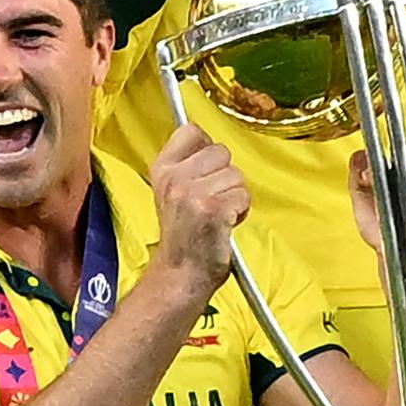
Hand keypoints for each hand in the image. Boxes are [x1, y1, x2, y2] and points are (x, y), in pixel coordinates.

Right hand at [149, 124, 250, 298]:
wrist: (181, 274)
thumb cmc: (184, 235)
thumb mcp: (171, 192)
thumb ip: (187, 164)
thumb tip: (209, 140)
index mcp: (162, 169)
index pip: (192, 131)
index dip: (206, 148)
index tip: (204, 171)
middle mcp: (174, 178)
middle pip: (221, 151)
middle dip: (224, 175)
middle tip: (210, 200)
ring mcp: (192, 193)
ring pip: (236, 175)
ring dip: (234, 196)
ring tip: (217, 214)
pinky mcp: (213, 209)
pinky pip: (243, 196)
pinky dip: (240, 211)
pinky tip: (224, 224)